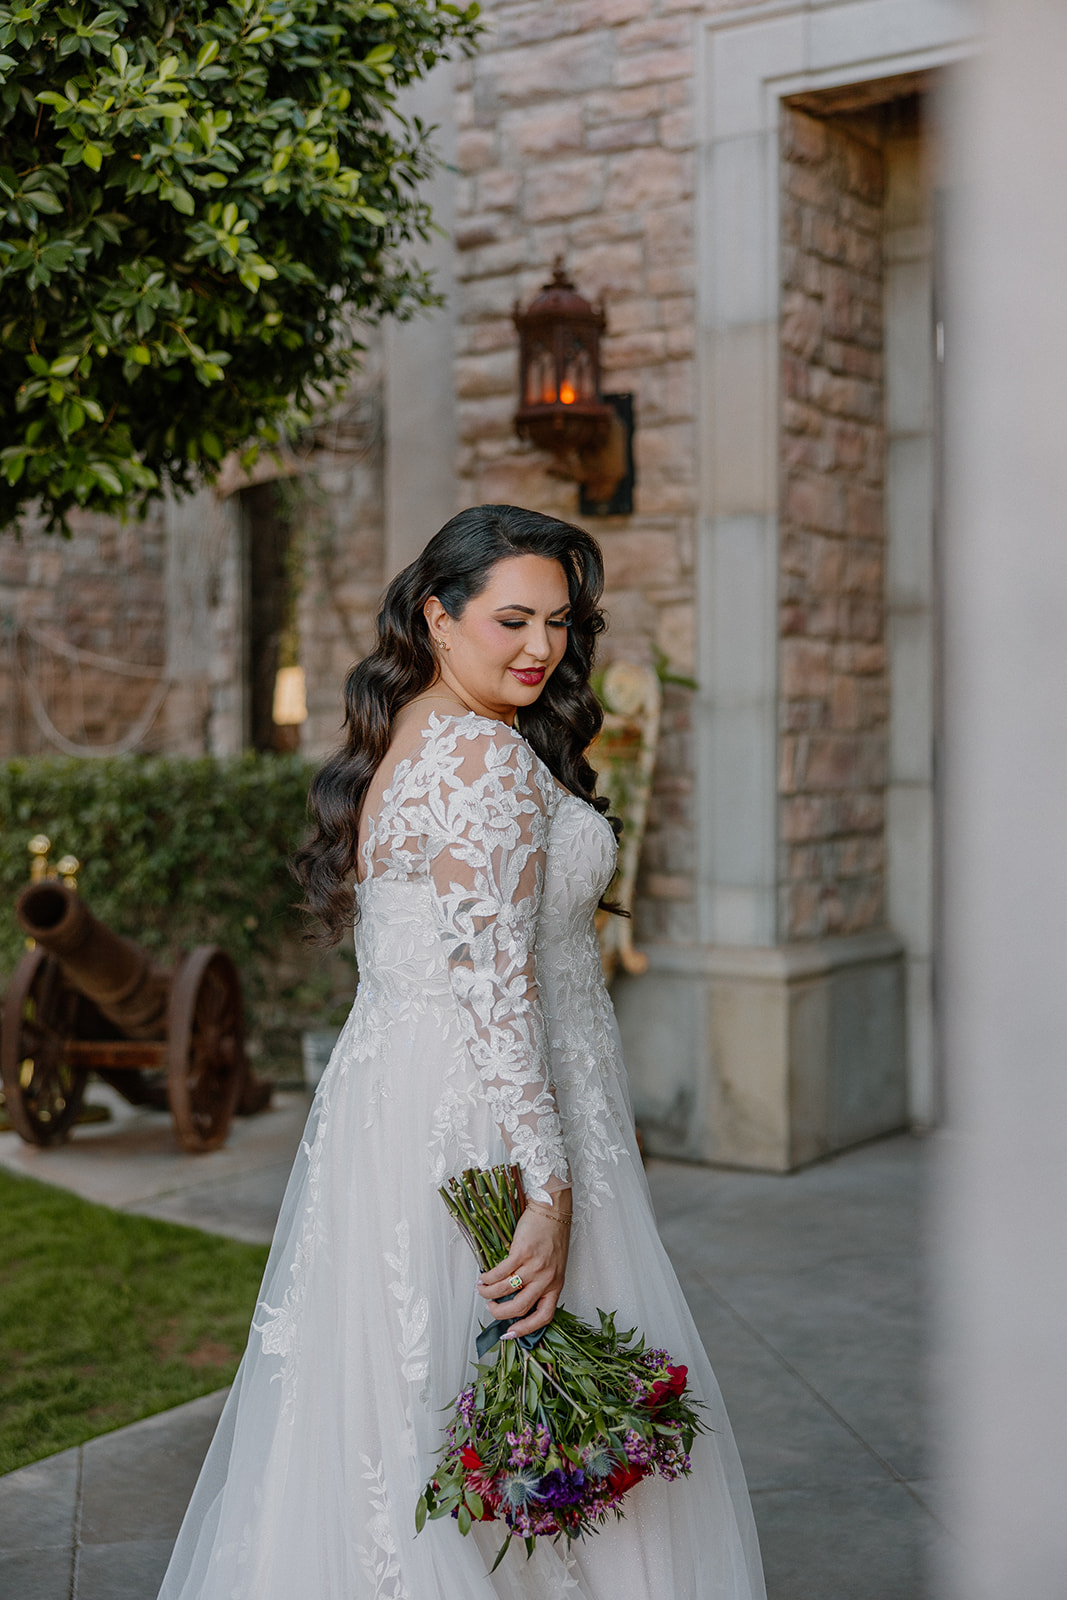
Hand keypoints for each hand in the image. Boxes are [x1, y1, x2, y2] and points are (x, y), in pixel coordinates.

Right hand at [477, 1194, 571, 1338]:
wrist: (553, 1211)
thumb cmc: (553, 1237)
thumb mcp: (554, 1266)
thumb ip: (541, 1283)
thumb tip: (518, 1299)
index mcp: (556, 1285)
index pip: (544, 1316)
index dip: (526, 1329)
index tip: (511, 1333)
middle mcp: (546, 1278)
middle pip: (520, 1307)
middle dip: (500, 1313)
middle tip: (491, 1309)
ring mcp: (534, 1266)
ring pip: (506, 1290)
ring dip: (489, 1293)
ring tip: (482, 1290)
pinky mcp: (522, 1252)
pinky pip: (500, 1272)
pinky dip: (488, 1278)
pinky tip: (483, 1277)